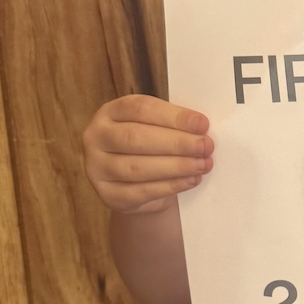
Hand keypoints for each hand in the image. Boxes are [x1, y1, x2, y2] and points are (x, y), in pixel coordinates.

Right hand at [82, 95, 213, 214]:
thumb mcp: (158, 127)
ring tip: (203, 164)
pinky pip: (141, 192)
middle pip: (136, 138)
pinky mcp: (108, 195)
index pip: (141, 109)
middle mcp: (96, 137)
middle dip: (177, 142)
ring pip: (138, 168)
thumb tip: (202, 129)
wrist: (138, 185)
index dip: (174, 116)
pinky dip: (170, 186)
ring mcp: (97, 168)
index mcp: (110, 112)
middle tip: (206, 146)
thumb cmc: (152, 147)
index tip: (202, 124)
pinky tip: (191, 180)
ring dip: (176, 166)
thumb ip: (174, 124)